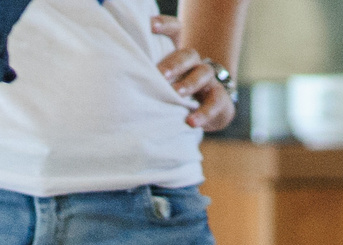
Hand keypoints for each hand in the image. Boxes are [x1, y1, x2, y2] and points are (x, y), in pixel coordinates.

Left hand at [150, 17, 235, 131]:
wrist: (209, 111)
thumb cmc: (175, 94)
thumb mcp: (162, 83)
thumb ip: (148, 76)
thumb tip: (123, 76)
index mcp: (178, 54)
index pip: (175, 31)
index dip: (165, 25)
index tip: (151, 27)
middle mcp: (194, 63)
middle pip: (188, 54)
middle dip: (174, 63)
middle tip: (160, 75)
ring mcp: (209, 80)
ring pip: (203, 73)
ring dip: (189, 83)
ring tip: (177, 94)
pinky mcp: (219, 99)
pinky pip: (215, 102)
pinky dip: (203, 113)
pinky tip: (191, 122)